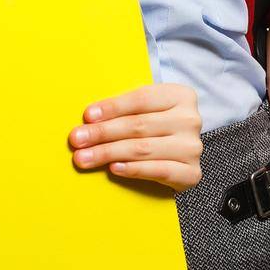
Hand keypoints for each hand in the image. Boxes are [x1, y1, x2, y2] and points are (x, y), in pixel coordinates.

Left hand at [69, 83, 202, 191]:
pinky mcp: (192, 173)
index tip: (87, 116)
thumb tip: (88, 119)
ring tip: (84, 158)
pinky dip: (133, 169)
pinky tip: (114, 168)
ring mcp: (192, 147)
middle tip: (77, 140)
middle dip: (103, 133)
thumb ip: (125, 109)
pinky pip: (158, 171)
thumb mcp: (147, 109)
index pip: (141, 99)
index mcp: (180, 96)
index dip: (112, 107)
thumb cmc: (156, 126)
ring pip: (143, 148)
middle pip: (138, 125)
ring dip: (108, 153)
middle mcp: (190, 120)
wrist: (182, 155)